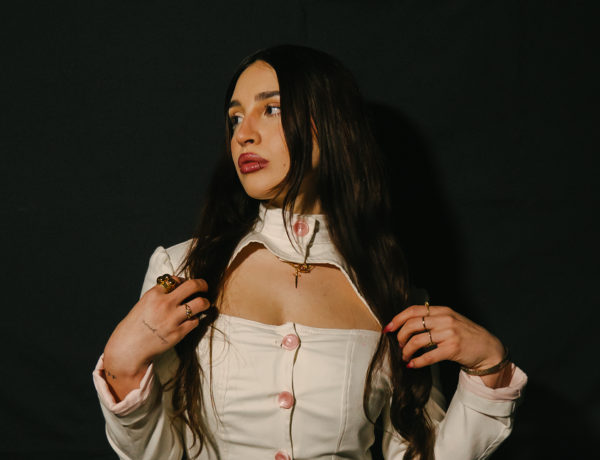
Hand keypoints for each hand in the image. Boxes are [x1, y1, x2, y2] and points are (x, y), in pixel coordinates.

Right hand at [103, 276, 209, 379]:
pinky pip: (195, 321)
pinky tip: (191, 320)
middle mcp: (165, 304)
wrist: (128, 349)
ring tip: (204, 303)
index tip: (185, 285)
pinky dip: (195, 319)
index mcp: (154, 294)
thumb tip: (177, 287)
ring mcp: (173, 319)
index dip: (183, 281)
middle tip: (204, 287)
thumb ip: (159, 295)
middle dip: (202, 284)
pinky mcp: (178, 333)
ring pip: (200, 303)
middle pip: (193, 286)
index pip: (176, 280)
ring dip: (205, 302)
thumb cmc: (134, 326)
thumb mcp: (143, 304)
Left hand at [383, 304, 505, 372]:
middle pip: (412, 324)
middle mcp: (445, 319)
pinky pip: (428, 356)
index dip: (397, 318)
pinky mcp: (453, 349)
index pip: (414, 310)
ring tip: (405, 357)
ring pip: (417, 341)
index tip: (388, 328)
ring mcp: (449, 334)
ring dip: (406, 351)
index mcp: (442, 310)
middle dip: (400, 336)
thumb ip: (433, 319)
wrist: (489, 349)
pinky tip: (412, 365)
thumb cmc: (467, 335)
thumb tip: (407, 324)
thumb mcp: (451, 320)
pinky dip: (417, 362)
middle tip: (399, 345)